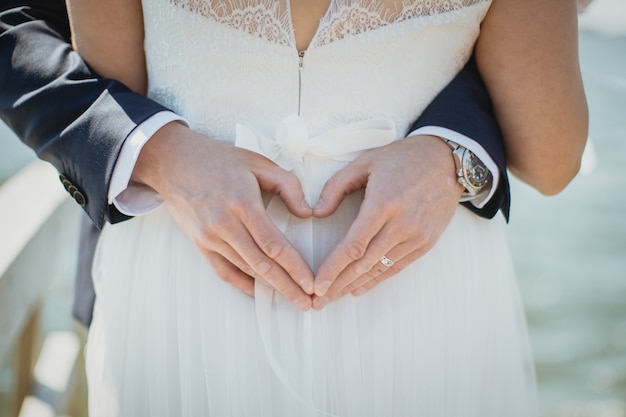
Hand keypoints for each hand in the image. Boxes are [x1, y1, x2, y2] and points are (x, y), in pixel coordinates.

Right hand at [132, 122, 314, 310]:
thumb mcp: (258, 162)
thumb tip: (308, 213)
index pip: (273, 244)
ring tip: (292, 299)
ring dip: (270, 288)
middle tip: (308, 303)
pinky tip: (261, 292)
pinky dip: (244, 284)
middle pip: (261, 265)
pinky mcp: (200, 244)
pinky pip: (224, 271)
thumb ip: (288, 185)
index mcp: (242, 203)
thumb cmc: (219, 160)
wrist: (173, 161)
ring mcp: (209, 237)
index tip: (311, 282)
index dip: (295, 267)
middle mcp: (224, 225)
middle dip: (288, 286)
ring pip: (245, 270)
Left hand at [311, 135, 463, 308]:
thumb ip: (336, 187)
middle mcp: (402, 224)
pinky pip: (397, 267)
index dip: (333, 268)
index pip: (354, 245)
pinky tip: (359, 289)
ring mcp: (417, 236)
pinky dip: (377, 280)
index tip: (317, 285)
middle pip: (365, 264)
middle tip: (318, 301)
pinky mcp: (426, 242)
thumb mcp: (365, 162)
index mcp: (384, 203)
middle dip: (338, 285)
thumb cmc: (403, 158)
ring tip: (333, 298)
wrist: (448, 160)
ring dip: (354, 286)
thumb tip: (317, 213)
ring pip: (380, 269)